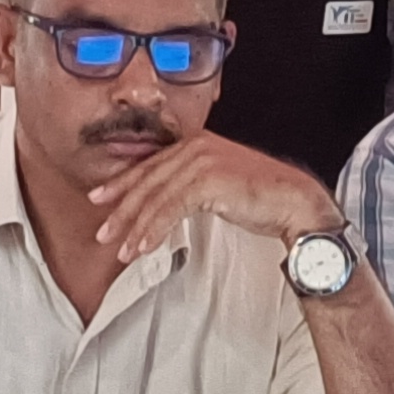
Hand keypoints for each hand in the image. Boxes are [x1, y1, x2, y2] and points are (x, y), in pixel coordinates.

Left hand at [88, 133, 338, 265]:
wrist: (292, 200)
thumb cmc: (259, 196)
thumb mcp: (218, 184)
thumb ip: (191, 186)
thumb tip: (166, 203)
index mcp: (195, 143)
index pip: (149, 164)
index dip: (121, 183)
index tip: (101, 199)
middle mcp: (195, 147)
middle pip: (147, 180)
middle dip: (121, 209)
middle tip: (103, 232)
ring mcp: (201, 161)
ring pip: (155, 198)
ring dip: (135, 227)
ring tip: (122, 250)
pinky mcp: (208, 180)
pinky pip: (170, 209)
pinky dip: (153, 230)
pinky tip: (144, 247)